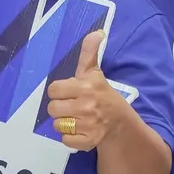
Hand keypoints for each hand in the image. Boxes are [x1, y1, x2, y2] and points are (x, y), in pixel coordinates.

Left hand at [45, 33, 127, 152]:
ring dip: (65, 123)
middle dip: (60, 108)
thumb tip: (96, 33)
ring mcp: (89, 124)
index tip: (69, 93)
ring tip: (77, 119)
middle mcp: (87, 105)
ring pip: (58, 125)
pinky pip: (65, 140)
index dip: (59, 92)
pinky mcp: (89, 140)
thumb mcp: (95, 74)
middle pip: (52, 108)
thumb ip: (90, 53)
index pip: (53, 90)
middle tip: (72, 107)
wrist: (121, 123)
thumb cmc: (103, 96)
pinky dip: (70, 138)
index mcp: (86, 86)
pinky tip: (80, 130)